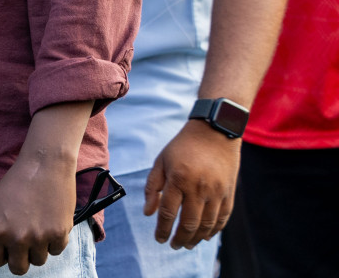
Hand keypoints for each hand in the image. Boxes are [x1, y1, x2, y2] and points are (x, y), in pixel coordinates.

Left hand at [0, 149, 76, 273]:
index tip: (3, 246)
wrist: (44, 166)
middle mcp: (18, 237)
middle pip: (18, 269)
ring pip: (38, 261)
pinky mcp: (60, 234)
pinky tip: (48, 220)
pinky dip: (53, 240)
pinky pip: (56, 251)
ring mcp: (40, 237)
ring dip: (37, 248)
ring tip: (35, 224)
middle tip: (21, 240)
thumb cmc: (14, 184)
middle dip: (18, 258)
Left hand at [143, 121, 238, 248]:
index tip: (159, 239)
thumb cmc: (182, 146)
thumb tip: (148, 213)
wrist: (215, 132)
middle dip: (180, 238)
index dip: (163, 229)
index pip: (169, 213)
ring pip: (207, 225)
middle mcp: (199, 188)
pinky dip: (214, 230)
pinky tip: (205, 236)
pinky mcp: (229, 193)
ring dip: (196, 238)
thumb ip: (153, 187)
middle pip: (189, 223)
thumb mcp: (161, 161)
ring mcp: (217, 192)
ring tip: (187, 244)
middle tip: (173, 246)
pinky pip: (222, 218)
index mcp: (179, 179)